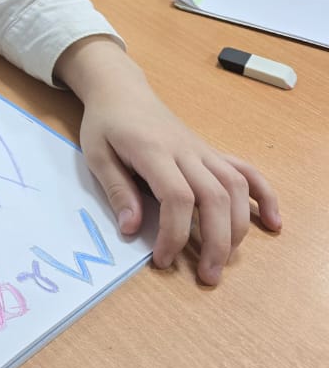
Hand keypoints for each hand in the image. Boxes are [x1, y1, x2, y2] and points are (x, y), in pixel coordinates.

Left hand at [55, 37, 280, 284]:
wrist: (122, 90)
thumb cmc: (106, 123)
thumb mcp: (96, 154)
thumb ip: (116, 190)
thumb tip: (130, 229)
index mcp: (153, 151)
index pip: (176, 197)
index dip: (175, 233)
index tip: (163, 259)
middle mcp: (185, 150)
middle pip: (214, 196)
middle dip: (216, 242)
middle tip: (207, 277)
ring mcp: (202, 150)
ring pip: (234, 186)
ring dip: (238, 227)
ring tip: (225, 260)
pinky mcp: (210, 151)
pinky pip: (246, 170)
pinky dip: (263, 195)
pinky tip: (271, 221)